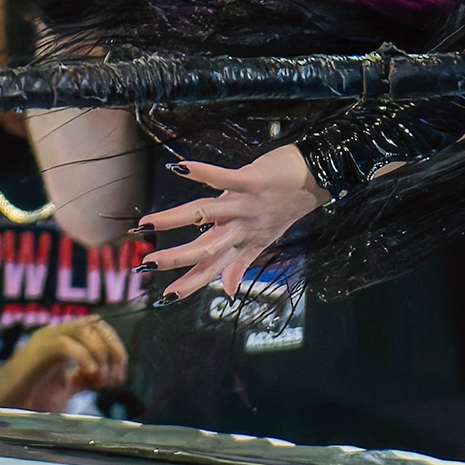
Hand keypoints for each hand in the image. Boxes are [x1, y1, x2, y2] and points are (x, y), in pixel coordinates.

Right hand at [0, 315, 127, 413]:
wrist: (1, 409)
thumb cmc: (29, 399)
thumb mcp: (66, 388)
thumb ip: (84, 377)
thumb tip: (108, 373)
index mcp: (63, 340)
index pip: (98, 327)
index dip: (116, 348)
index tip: (119, 377)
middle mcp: (54, 334)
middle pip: (96, 324)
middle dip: (113, 350)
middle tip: (114, 378)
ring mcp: (44, 340)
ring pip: (84, 329)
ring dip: (100, 353)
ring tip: (100, 378)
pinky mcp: (36, 352)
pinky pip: (65, 344)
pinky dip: (84, 357)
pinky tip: (88, 374)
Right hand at [140, 144, 321, 296]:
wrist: (316, 179)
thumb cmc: (285, 209)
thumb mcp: (263, 239)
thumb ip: (241, 263)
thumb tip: (229, 290)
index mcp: (241, 241)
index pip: (212, 267)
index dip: (191, 282)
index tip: (166, 296)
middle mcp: (242, 227)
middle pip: (206, 246)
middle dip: (176, 256)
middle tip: (148, 263)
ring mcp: (246, 204)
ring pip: (207, 213)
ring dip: (176, 218)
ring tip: (148, 223)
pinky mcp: (252, 180)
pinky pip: (224, 178)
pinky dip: (202, 172)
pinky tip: (179, 168)